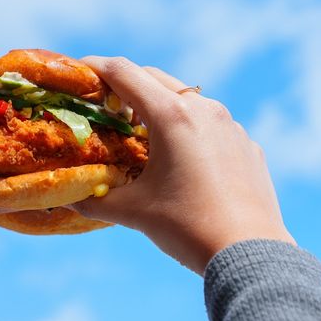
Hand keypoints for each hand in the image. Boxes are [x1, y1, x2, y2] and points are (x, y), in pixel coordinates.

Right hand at [73, 57, 294, 274]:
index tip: (78, 70)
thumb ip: (96, 200)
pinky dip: (189, 130)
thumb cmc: (187, 228)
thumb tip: (70, 197)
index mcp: (171, 116)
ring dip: (159, 107)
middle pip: (154, 78)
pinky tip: (183, 161)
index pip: (124, 73)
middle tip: (105, 107)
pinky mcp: (247, 145)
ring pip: (186, 100)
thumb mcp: (134, 212)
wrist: (250, 254)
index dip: (95, 67)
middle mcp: (204, 109)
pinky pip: (212, 125)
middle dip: (125, 86)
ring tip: (144, 136)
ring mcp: (230, 125)